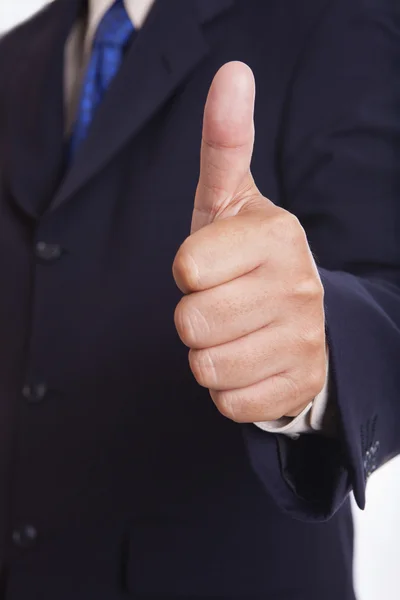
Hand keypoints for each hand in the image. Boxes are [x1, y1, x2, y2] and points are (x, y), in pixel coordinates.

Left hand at [173, 62, 326, 422]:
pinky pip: (228, 401)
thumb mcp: (231, 202)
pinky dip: (228, 386)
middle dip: (193, 316)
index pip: (187, 268)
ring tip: (235, 332)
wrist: (301, 318)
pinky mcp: (298, 386)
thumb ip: (225, 143)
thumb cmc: (248, 258)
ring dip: (208, 352)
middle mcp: (298, 288)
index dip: (186, 271)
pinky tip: (249, 360)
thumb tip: (232, 73)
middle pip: (190, 323)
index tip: (209, 266)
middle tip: (221, 302)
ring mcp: (304, 341)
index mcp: (278, 236)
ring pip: (206, 366)